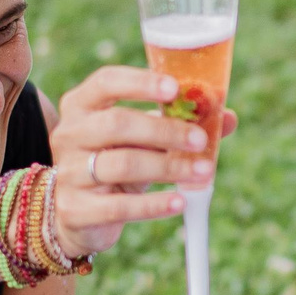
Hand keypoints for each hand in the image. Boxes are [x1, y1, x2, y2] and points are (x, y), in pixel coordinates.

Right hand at [46, 67, 233, 257]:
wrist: (77, 212)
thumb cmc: (117, 162)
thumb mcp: (144, 140)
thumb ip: (180, 125)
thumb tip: (227, 117)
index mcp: (82, 105)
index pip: (106, 82)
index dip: (141, 83)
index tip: (175, 88)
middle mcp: (69, 134)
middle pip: (117, 123)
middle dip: (164, 130)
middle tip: (199, 140)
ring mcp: (68, 172)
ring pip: (121, 164)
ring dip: (168, 167)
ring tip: (202, 172)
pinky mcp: (75, 209)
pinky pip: (119, 206)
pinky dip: (154, 204)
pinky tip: (179, 202)